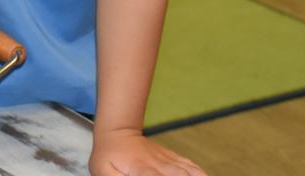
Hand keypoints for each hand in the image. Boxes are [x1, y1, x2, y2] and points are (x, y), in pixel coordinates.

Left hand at [90, 129, 205, 175]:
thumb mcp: (104, 172)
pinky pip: (192, 167)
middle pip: (179, 175)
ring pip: (189, 172)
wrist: (117, 132)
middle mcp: (158, 164)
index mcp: (140, 168)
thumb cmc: (108, 156)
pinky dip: (200, 174)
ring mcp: (168, 160)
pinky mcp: (173, 158)